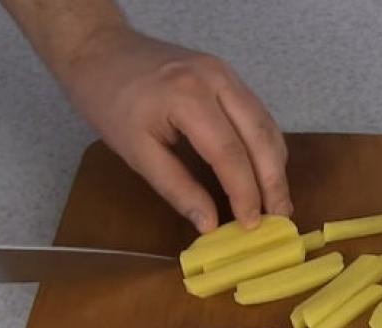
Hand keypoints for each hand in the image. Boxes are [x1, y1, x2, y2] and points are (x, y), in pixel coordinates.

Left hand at [62, 27, 291, 232]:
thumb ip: (177, 189)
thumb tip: (210, 225)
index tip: (252, 224)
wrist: (102, 50)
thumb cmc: (110, 102)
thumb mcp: (137, 152)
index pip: (229, 154)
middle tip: (280, 218)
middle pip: (260, 137)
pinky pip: (259, 115)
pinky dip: (267, 148)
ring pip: (267, 126)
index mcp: (187, 97)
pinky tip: (267, 173)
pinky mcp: (230, 76)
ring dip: (276, 167)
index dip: (245, 193)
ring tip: (278, 201)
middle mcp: (216, 80)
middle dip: (273, 183)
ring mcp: (227, 74)